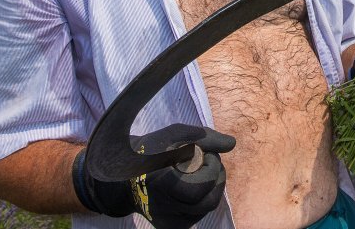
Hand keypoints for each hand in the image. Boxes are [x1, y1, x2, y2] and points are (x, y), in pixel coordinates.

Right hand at [73, 123, 234, 228]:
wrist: (123, 175)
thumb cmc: (150, 150)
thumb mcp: (174, 135)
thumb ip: (205, 138)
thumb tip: (232, 144)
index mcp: (160, 184)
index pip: (200, 186)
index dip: (211, 169)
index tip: (207, 154)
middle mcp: (163, 209)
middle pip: (208, 201)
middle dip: (216, 178)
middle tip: (209, 162)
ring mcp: (167, 222)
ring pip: (206, 209)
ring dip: (212, 187)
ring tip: (202, 171)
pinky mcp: (170, 228)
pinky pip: (198, 215)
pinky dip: (202, 198)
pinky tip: (193, 185)